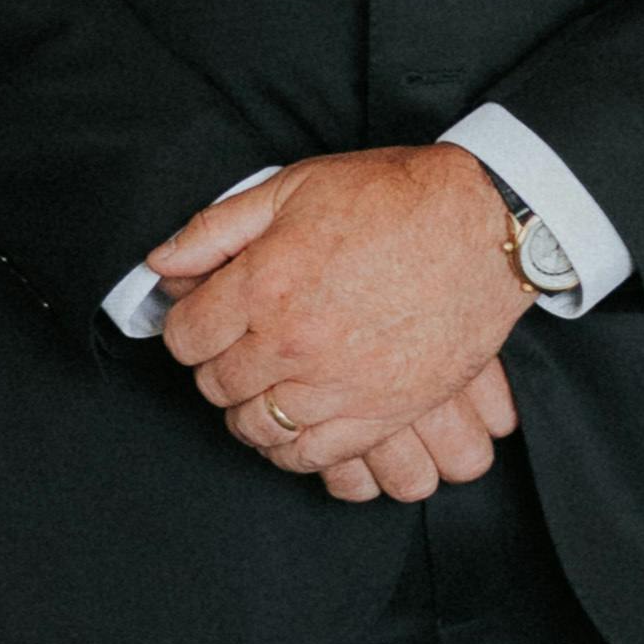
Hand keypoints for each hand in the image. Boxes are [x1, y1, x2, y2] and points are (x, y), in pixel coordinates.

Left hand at [143, 144, 521, 481]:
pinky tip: (293, 425)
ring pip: (257, 427)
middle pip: (216, 385)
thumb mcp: (292, 187)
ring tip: (262, 387)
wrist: (482, 225)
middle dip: (215, 366)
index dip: (186, 327)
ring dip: (249, 410)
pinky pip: (312, 456)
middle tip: (235, 348)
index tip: (202, 320)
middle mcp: (292, 343)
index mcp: (263, 285)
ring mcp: (338, 385)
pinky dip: (290, 448)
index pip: (185, 338)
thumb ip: (216, 228)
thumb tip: (161, 261)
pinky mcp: (382, 413)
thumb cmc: (391, 198)